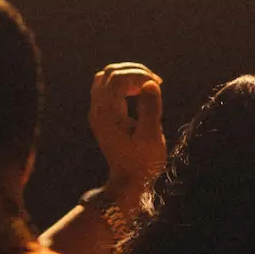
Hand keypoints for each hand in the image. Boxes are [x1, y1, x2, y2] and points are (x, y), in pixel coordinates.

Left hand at [89, 63, 165, 202]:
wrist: (128, 182)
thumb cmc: (143, 162)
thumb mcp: (151, 136)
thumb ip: (150, 108)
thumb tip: (151, 84)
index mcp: (107, 113)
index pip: (118, 77)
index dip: (139, 74)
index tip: (158, 85)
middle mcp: (97, 110)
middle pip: (109, 73)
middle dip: (134, 71)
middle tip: (155, 83)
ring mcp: (97, 112)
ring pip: (105, 78)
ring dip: (127, 76)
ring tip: (147, 86)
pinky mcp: (101, 116)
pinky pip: (106, 88)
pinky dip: (122, 85)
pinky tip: (138, 93)